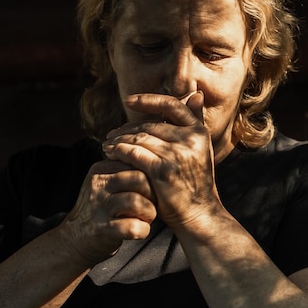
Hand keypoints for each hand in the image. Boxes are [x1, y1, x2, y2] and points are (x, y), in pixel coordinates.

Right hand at [59, 159, 156, 266]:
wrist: (76, 238)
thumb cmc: (103, 208)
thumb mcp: (109, 183)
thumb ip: (127, 171)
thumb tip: (157, 165)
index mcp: (102, 169)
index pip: (136, 161)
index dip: (152, 177)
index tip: (152, 189)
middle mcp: (98, 184)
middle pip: (140, 179)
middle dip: (154, 194)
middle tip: (154, 204)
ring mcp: (99, 206)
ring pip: (137, 201)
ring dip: (150, 212)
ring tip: (146, 218)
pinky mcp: (102, 228)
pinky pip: (132, 226)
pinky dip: (143, 230)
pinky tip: (140, 230)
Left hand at [102, 92, 221, 229]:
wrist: (199, 214)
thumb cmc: (195, 182)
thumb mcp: (200, 149)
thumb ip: (196, 122)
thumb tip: (196, 94)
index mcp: (199, 131)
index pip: (171, 105)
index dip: (148, 100)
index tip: (128, 100)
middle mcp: (190, 139)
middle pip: (150, 124)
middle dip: (127, 129)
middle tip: (111, 134)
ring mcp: (177, 154)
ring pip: (139, 137)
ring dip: (119, 139)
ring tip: (107, 144)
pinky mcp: (162, 170)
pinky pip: (134, 153)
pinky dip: (119, 151)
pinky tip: (111, 153)